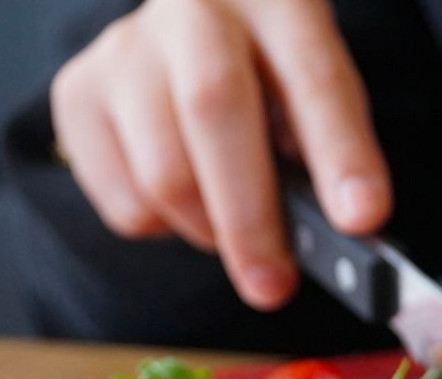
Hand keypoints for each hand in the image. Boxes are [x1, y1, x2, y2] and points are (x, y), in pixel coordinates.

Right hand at [51, 0, 391, 309]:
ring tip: (229, 224)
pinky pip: (124, 205)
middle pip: (214, 110)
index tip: (361, 218)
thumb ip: (327, 159)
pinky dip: (163, 229)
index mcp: (277, 4)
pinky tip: (180, 198)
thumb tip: (341, 235)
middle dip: (250, 219)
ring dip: (207, 230)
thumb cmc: (267, 92)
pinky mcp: (79, 96)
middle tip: (273, 288)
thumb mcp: (311, 108)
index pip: (314, 77)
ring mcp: (126, 49)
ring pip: (162, 173)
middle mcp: (195, 11)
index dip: (340, 154)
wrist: (187, 45)